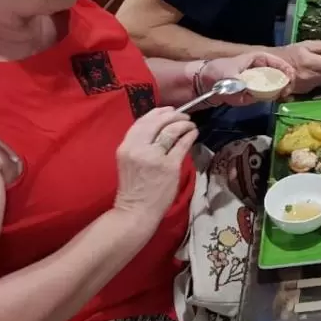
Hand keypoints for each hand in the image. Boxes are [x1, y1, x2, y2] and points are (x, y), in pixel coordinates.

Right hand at [113, 107, 197, 225]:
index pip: (143, 121)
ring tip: (190, 124)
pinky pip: (182, 144)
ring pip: (172, 130)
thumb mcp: (129, 160)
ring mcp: (155, 157)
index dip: (158, 112)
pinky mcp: (170, 166)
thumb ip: (140, 143)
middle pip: (158, 122)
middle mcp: (138, 149)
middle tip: (184, 116)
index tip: (169, 110)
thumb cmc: (134, 186)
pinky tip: (194, 133)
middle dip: (174, 115)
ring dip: (184, 123)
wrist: (136, 210)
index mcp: (126, 147)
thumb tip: (160, 125)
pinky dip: (190, 135)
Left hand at [201, 52, 296, 104]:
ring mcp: (258, 82)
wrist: (203, 84)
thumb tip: (246, 91)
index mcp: (257, 59)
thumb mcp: (226, 74)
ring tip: (284, 96)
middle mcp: (261, 69)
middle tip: (287, 91)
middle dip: (286, 82)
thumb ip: (237, 83)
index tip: (289, 78)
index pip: (277, 61)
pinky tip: (276, 99)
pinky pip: (267, 96)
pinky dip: (272, 98)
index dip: (285, 68)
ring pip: (276, 85)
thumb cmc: (215, 72)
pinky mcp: (254, 93)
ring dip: (281, 91)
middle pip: (280, 74)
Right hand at [276, 41, 320, 93]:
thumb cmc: (287, 53)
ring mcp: (308, 86)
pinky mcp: (305, 91)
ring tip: (316, 64)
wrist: (270, 68)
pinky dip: (319, 77)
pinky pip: (319, 83)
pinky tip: (310, 72)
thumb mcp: (305, 45)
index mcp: (310, 63)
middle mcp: (311, 77)